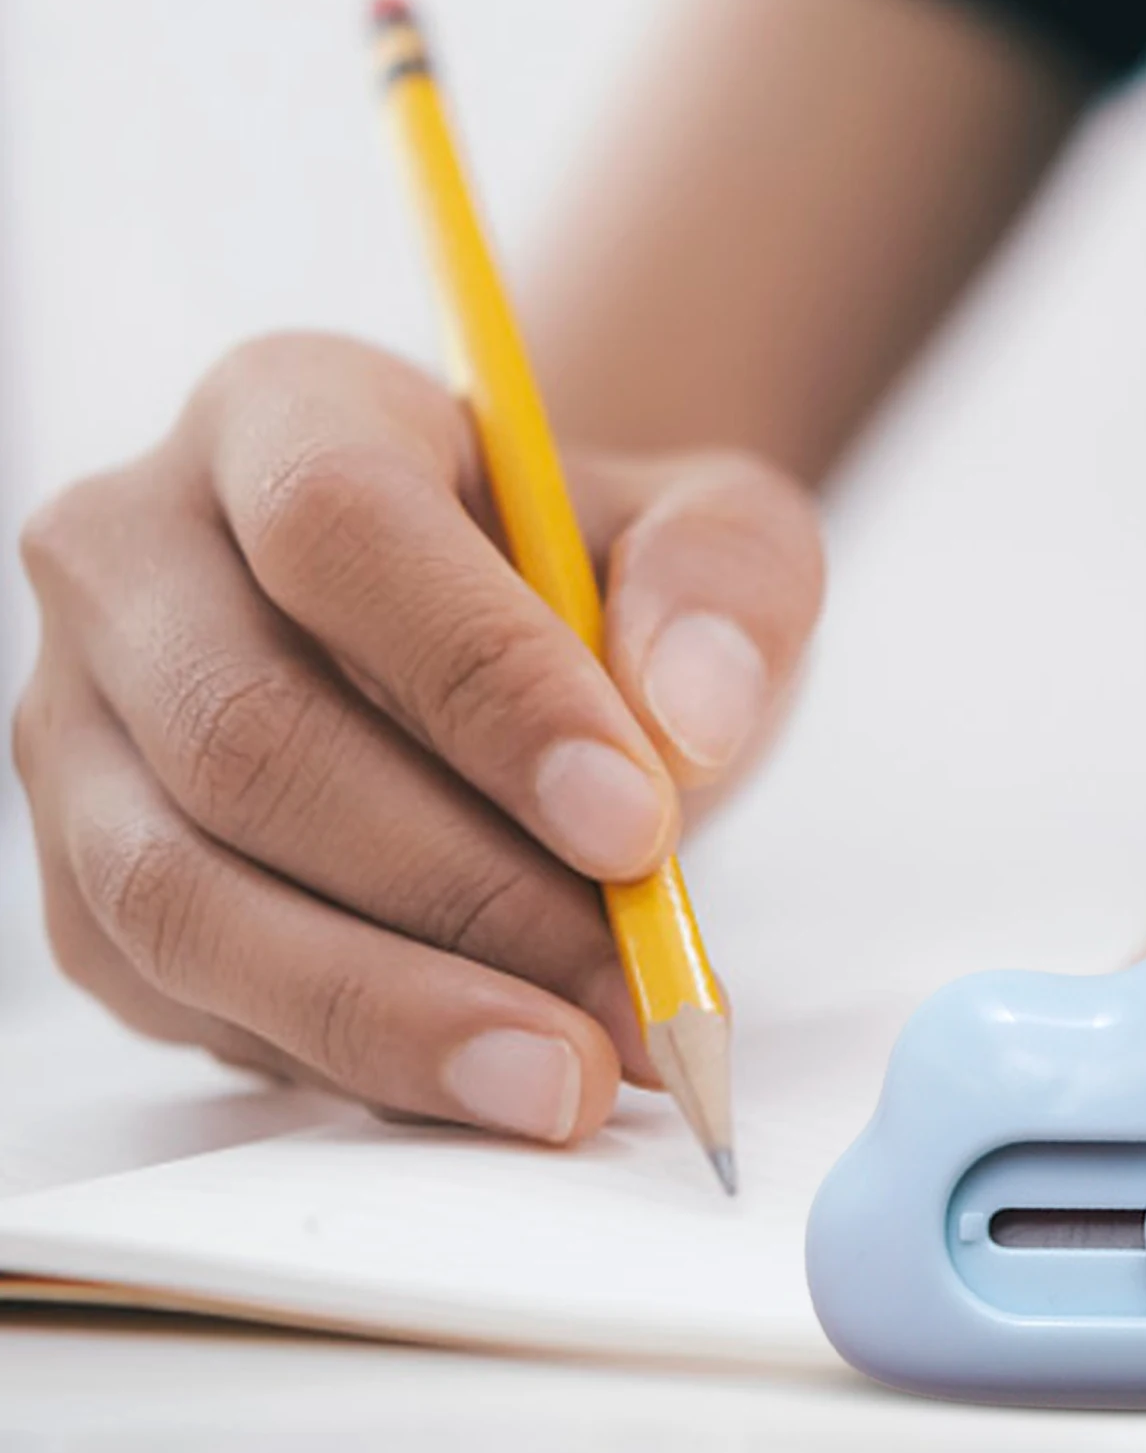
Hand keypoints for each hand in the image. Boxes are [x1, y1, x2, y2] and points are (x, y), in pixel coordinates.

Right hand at [11, 333, 823, 1142]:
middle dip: (461, 889)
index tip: (636, 825)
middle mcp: (136, 552)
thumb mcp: (713, 536)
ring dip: (393, 1010)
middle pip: (247, 735)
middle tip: (629, 989)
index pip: (339, 526)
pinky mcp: (85, 871)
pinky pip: (180, 992)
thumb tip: (681, 723)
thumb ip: (725, 586)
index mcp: (282, 410)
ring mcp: (81, 723)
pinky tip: (477, 1072)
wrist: (506, 651)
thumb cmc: (599, 582)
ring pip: (182, 893)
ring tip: (568, 1073)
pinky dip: (341, 1054)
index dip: (484, 686)